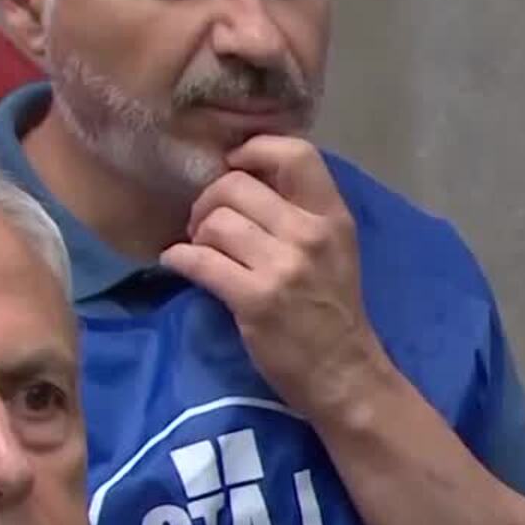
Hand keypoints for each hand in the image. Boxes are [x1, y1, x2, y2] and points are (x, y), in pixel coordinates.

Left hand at [161, 136, 387, 418]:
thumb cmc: (334, 311)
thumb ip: (300, 214)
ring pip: (216, 221)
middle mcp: (312, 235)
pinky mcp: (255, 300)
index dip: (254, 150)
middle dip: (209, 201)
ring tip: (202, 250)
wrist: (344, 373)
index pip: (296, 153)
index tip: (236, 169)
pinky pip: (198, 260)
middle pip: (237, 184)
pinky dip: (180, 259)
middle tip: (208, 225)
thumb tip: (242, 178)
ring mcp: (284, 268)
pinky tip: (181, 265)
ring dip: (196, 234)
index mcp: (333, 218)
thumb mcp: (335, 252)